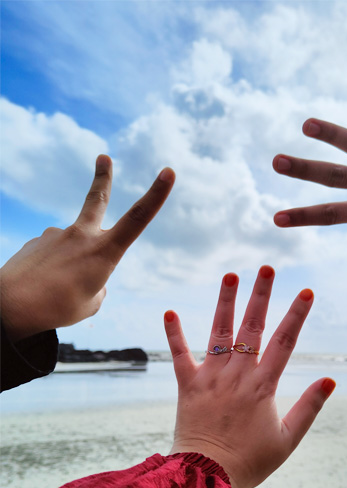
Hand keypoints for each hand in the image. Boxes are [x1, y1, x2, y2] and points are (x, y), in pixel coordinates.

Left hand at [0, 156, 174, 340]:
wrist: (10, 306)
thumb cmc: (57, 308)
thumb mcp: (90, 304)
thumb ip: (96, 285)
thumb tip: (86, 273)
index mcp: (104, 252)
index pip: (138, 218)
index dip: (157, 194)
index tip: (168, 171)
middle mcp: (81, 236)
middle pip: (96, 199)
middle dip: (102, 178)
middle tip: (103, 157)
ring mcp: (56, 235)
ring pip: (72, 249)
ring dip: (70, 266)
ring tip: (56, 290)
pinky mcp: (37, 241)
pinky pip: (53, 257)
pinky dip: (53, 271)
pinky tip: (41, 285)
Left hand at [164, 266, 335, 487]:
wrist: (208, 478)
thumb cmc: (251, 462)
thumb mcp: (288, 439)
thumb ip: (309, 408)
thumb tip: (330, 380)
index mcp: (263, 387)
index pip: (284, 342)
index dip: (296, 315)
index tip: (306, 292)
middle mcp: (237, 375)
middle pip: (252, 328)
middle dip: (261, 296)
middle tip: (266, 268)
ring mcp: (211, 378)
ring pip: (219, 333)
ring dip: (225, 303)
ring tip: (230, 275)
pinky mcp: (188, 386)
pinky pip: (180, 356)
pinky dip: (175, 335)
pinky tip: (170, 312)